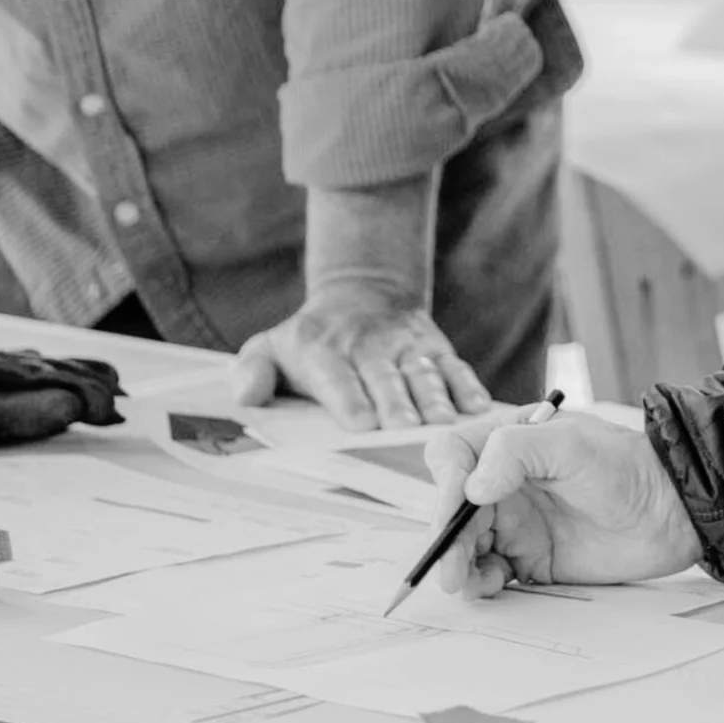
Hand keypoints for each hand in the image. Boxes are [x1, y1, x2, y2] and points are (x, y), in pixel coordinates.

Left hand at [231, 282, 493, 428]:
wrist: (362, 291)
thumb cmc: (311, 340)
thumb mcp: (270, 346)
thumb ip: (251, 371)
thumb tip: (245, 395)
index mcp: (325, 351)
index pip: (338, 377)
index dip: (351, 400)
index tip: (363, 425)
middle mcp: (368, 345)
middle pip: (385, 377)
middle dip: (398, 403)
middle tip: (409, 431)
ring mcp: (405, 344)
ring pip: (422, 372)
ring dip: (436, 398)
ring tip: (446, 424)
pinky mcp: (435, 346)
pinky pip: (454, 365)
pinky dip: (467, 385)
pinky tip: (478, 407)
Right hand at [426, 410, 704, 595]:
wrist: (670, 512)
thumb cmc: (626, 465)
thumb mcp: (573, 444)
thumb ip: (516, 452)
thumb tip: (471, 486)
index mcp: (509, 444)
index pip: (454, 456)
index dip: (444, 482)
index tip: (454, 508)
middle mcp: (505, 483)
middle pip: (453, 508)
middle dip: (445, 536)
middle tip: (449, 568)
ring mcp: (517, 523)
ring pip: (466, 544)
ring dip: (457, 564)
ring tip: (464, 583)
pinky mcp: (531, 560)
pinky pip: (491, 573)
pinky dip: (480, 583)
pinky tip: (487, 587)